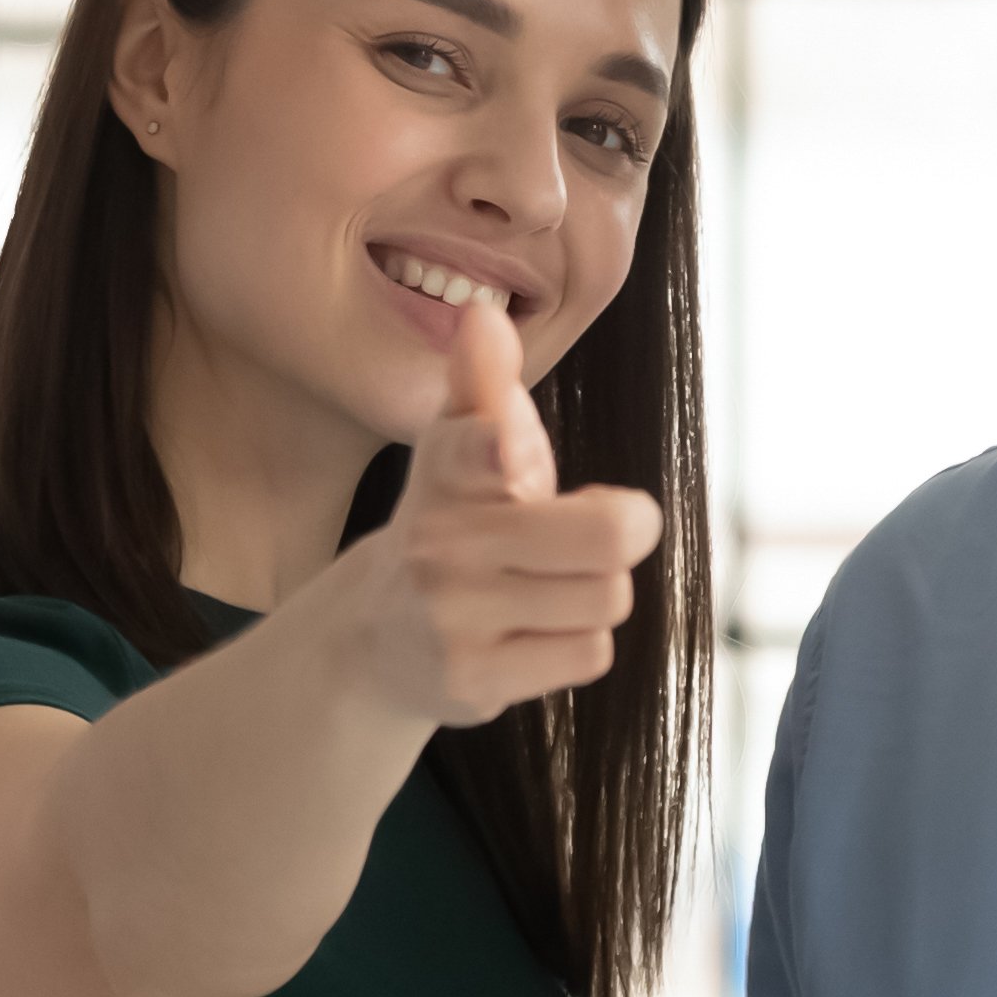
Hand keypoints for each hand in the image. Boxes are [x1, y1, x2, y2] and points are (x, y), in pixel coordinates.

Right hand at [321, 285, 661, 726]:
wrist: (376, 638)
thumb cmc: (455, 523)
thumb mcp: (461, 448)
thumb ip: (483, 383)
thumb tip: (482, 314)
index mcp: (447, 470)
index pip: (473, 450)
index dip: (497, 449)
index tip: (507, 452)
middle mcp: (440, 543)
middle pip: (607, 537)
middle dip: (621, 532)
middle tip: (599, 533)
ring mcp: (452, 618)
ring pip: (606, 598)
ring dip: (597, 592)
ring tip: (550, 588)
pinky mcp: (471, 682)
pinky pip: (588, 654)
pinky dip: (578, 644)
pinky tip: (533, 634)